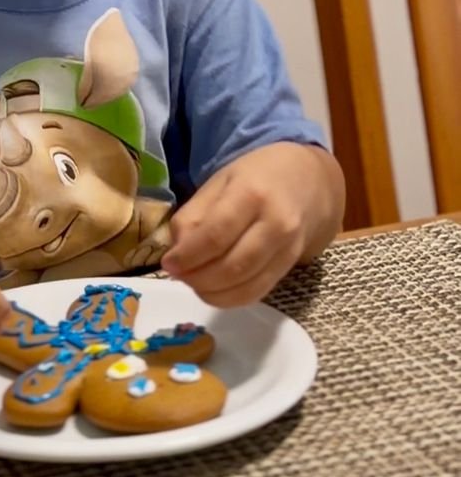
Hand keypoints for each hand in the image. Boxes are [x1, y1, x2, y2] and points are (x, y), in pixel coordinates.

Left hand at [160, 144, 344, 305]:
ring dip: (211, 292)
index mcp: (253, 194)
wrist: (308, 181)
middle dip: (197, 278)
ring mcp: (288, 249)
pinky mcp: (290, 267)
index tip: (168, 263)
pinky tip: (213, 288)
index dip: (188, 255)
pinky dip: (229, 298)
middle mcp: (276, 224)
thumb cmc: (255, 177)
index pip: (216, 235)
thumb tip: (177, 253)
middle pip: (232, 266)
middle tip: (178, 274)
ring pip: (245, 287)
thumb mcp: (219, 182)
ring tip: (192, 281)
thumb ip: (194, 216)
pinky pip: (257, 293)